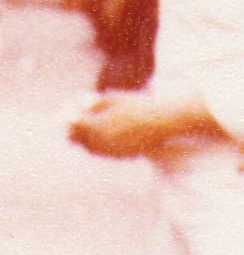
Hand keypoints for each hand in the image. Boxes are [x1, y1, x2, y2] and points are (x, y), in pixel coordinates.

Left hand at [69, 88, 200, 158]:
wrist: (162, 122)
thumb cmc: (138, 106)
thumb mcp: (114, 98)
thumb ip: (94, 104)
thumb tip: (82, 108)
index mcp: (94, 126)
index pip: (73, 126)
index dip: (70, 120)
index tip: (72, 116)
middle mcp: (99, 142)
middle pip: (79, 141)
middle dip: (77, 133)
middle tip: (79, 126)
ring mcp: (110, 151)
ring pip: (92, 149)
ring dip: (89, 141)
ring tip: (94, 132)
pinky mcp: (121, 156)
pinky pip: (106, 153)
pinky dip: (103, 146)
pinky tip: (111, 137)